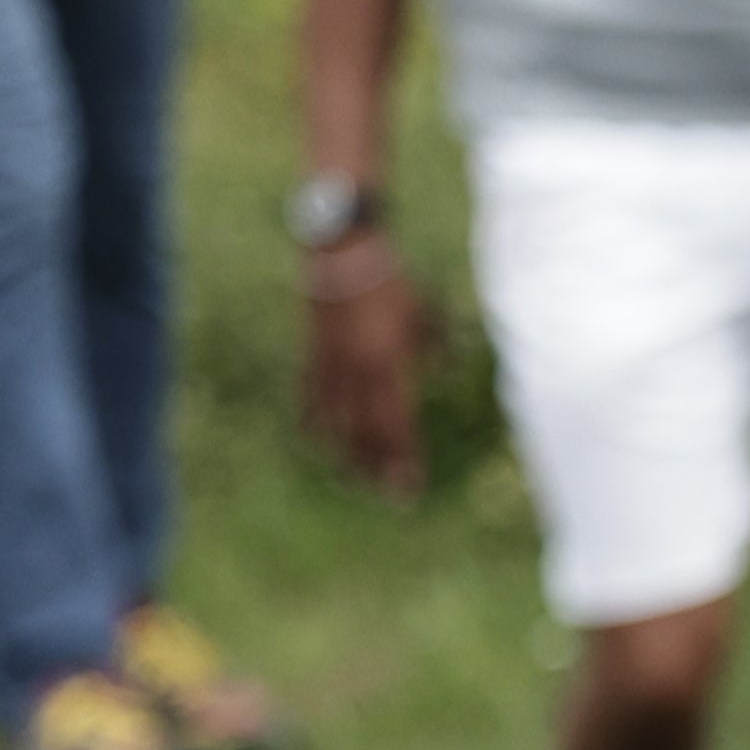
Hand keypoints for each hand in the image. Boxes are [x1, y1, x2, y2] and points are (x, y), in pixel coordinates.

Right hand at [300, 238, 426, 492]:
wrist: (343, 250)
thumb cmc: (392, 279)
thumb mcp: (424, 313)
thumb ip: (435, 345)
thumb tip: (440, 371)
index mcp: (390, 363)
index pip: (397, 423)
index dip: (402, 457)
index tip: (407, 486)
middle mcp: (359, 369)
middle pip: (368, 430)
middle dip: (378, 465)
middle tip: (389, 498)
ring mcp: (331, 361)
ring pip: (337, 419)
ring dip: (346, 451)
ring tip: (352, 479)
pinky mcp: (311, 349)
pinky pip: (310, 392)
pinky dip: (313, 418)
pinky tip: (314, 440)